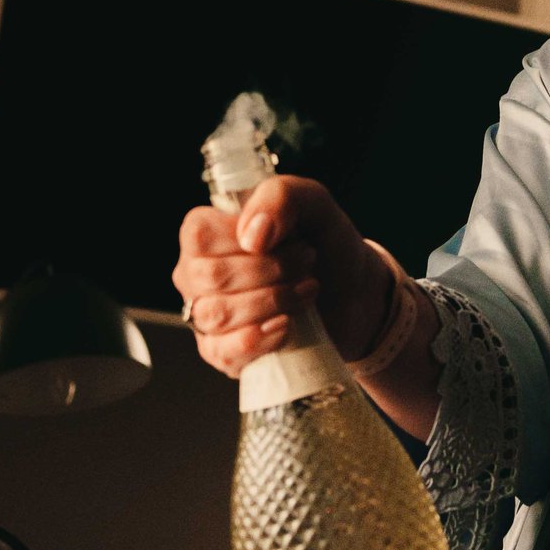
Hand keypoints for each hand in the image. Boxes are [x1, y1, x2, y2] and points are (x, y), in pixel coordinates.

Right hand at [173, 175, 393, 379]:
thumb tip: (253, 236)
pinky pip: (223, 352)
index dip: (246, 240)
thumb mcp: (313, 203)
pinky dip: (259, 338)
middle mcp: (196, 274)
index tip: (291, 240)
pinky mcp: (222, 352)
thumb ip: (281, 197)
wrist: (352, 294)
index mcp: (205, 234)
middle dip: (272, 271)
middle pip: (212, 276)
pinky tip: (286, 324)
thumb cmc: (323, 244)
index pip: (200, 235)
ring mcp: (205, 315)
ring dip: (273, 302)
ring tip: (306, 290)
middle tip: (307, 263)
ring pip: (218, 314)